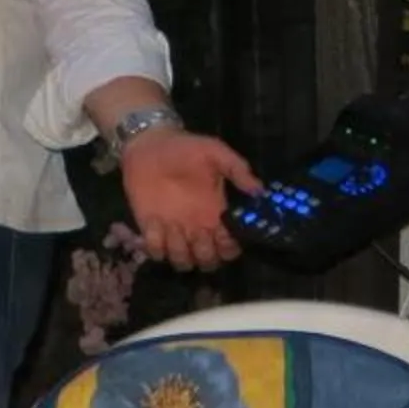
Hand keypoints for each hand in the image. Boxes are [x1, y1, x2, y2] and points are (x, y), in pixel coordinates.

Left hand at [118, 126, 259, 273]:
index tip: (223, 233)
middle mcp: (198, 229)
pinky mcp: (150, 229)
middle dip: (205, 254)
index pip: (230, 248)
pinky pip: (155, 252)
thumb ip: (237, 169)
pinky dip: (155, 244)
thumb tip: (259, 190)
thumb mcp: (214, 152)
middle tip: (197, 233)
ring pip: (184, 263)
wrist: (150, 144)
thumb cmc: (185, 148)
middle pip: (209, 262)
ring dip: (180, 252)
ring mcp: (174, 232)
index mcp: (217, 216)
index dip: (228, 248)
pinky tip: (154, 223)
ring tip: (172, 226)